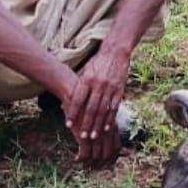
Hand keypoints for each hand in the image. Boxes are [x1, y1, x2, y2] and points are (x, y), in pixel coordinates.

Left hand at [63, 44, 129, 163]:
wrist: (116, 51)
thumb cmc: (97, 62)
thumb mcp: (85, 71)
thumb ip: (78, 85)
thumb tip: (67, 100)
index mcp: (87, 79)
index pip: (78, 100)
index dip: (73, 113)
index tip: (68, 125)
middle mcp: (98, 84)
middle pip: (91, 108)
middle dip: (86, 123)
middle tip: (83, 136)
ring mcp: (110, 87)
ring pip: (103, 109)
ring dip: (98, 124)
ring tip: (94, 136)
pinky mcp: (120, 89)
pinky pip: (115, 106)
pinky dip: (111, 118)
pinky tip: (107, 127)